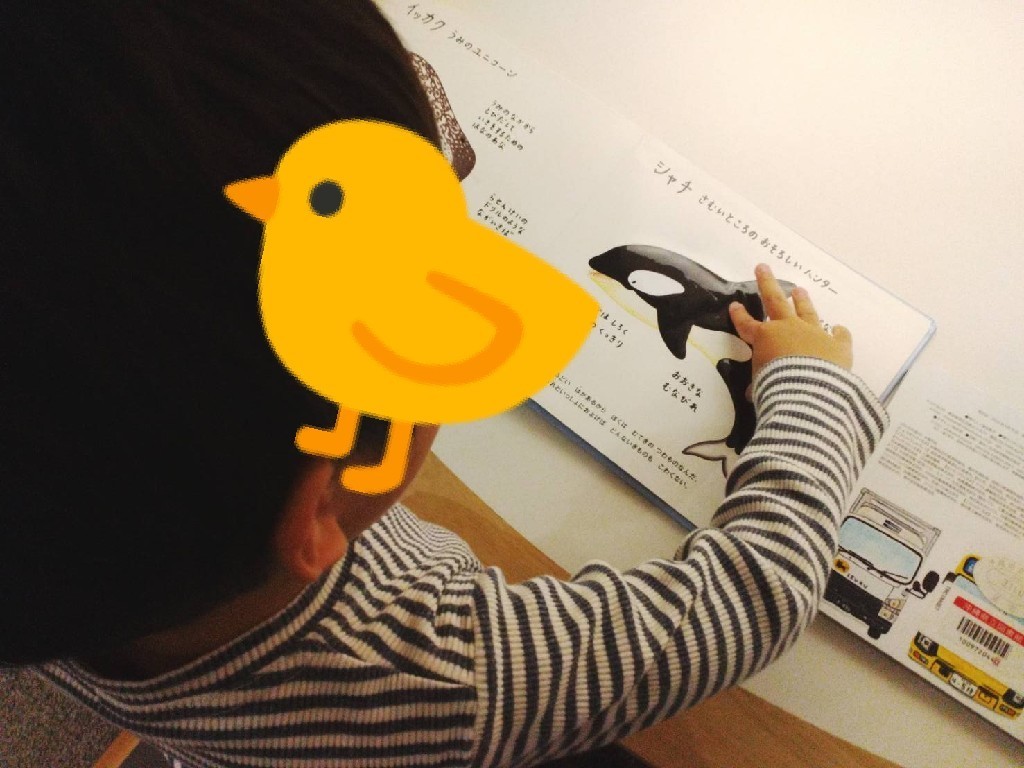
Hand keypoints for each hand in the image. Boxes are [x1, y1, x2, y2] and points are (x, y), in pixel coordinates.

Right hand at [729, 264, 851, 380]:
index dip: (739, 316)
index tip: (734, 305)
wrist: (808, 391)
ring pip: (806, 312)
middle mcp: (789, 329)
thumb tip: (752, 394)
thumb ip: (759, 384)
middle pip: (775, 301)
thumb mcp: (761, 386)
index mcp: (765, 338)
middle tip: (762, 267)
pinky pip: (839, 336)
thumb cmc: (776, 386)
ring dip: (802, 300)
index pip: (747, 324)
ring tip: (799, 289)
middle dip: (767, 283)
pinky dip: (839, 333)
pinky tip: (840, 329)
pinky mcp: (836, 345)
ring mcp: (814, 334)